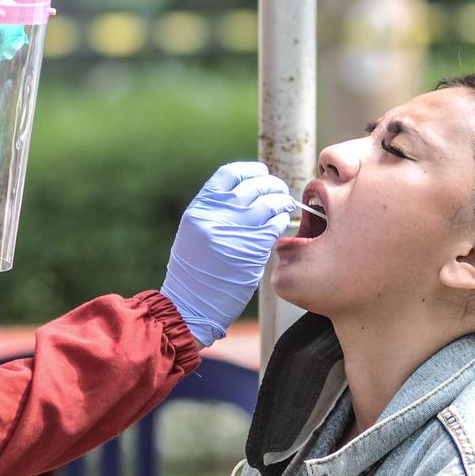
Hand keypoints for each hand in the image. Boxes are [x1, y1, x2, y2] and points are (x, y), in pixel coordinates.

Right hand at [161, 162, 296, 346]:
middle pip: (253, 187)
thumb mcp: (195, 232)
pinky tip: (281, 224)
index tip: (261, 173)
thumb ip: (216, 211)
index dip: (250, 171)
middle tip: (279, 190)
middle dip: (272, 185)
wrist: (190, 304)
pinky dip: (281, 221)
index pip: (229, 174)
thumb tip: (246, 193)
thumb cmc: (194, 270)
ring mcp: (234, 233)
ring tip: (284, 205)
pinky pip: (275, 226)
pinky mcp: (251, 251)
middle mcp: (215, 217)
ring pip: (269, 204)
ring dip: (281, 202)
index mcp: (200, 209)